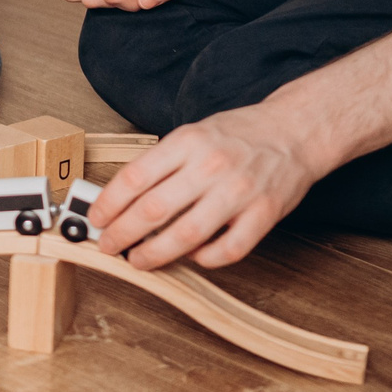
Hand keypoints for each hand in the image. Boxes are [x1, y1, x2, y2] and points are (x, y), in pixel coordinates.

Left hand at [88, 106, 321, 268]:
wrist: (295, 131)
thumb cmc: (238, 135)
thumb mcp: (193, 134)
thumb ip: (162, 163)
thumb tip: (121, 199)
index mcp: (187, 142)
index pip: (134, 178)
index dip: (109, 204)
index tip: (96, 220)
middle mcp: (210, 166)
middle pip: (153, 210)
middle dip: (122, 234)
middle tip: (109, 247)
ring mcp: (239, 192)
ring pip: (186, 235)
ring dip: (154, 254)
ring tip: (138, 260)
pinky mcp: (264, 215)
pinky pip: (228, 249)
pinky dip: (205, 259)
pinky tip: (192, 257)